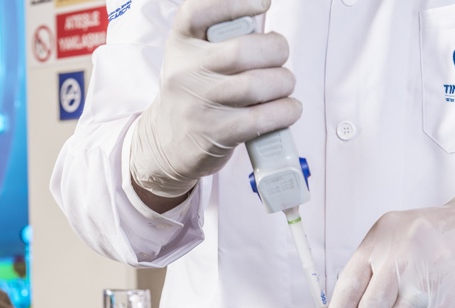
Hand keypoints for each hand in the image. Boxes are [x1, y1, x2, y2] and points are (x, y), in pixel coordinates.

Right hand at [130, 0, 301, 198]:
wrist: (166, 146)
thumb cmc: (193, 96)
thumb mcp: (192, 60)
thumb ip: (221, 40)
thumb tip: (267, 33)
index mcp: (180, 43)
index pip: (200, 11)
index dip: (236, 3)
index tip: (264, 4)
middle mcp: (185, 71)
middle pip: (241, 51)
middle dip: (275, 50)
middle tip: (280, 58)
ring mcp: (200, 105)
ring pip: (255, 86)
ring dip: (283, 83)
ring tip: (285, 86)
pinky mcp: (216, 134)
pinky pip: (260, 118)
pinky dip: (285, 112)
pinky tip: (289, 109)